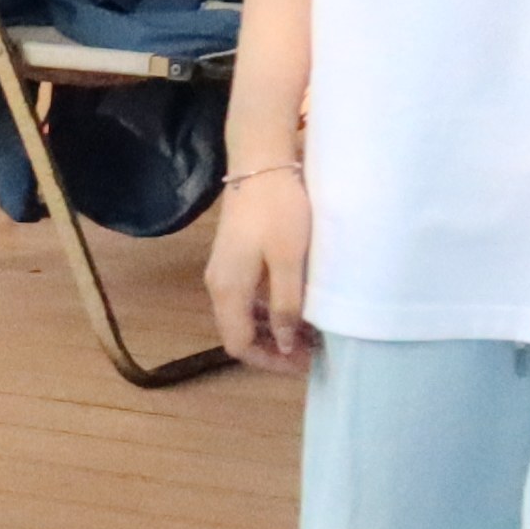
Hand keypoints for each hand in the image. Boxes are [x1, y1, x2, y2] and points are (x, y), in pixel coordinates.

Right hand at [200, 165, 316, 371]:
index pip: (239, 344)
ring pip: (243, 317)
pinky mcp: (233, 258)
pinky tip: (293, 306)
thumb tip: (284, 343)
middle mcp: (218, 286)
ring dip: (271, 330)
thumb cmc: (278, 211)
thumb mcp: (289, 261)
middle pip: (239, 333)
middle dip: (272, 349)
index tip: (303, 364)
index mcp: (229, 291)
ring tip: (307, 333)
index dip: (269, 361)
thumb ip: (285, 305)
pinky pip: (246, 298)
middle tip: (311, 352)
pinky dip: (268, 311)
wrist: (260, 165)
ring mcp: (224, 271)